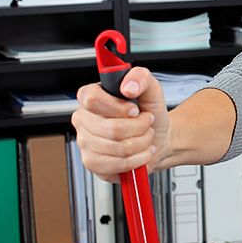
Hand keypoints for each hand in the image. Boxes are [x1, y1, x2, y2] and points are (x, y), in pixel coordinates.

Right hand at [71, 66, 170, 181]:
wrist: (158, 137)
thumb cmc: (149, 112)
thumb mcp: (151, 89)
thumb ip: (141, 78)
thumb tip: (128, 86)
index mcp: (90, 96)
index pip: (93, 100)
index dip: (118, 107)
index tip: (134, 109)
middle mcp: (83, 119)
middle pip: (111, 128)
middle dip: (139, 128)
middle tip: (146, 124)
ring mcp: (85, 143)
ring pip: (118, 148)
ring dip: (142, 143)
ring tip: (145, 137)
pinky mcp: (93, 163)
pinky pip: (117, 164)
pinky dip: (138, 159)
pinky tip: (140, 152)